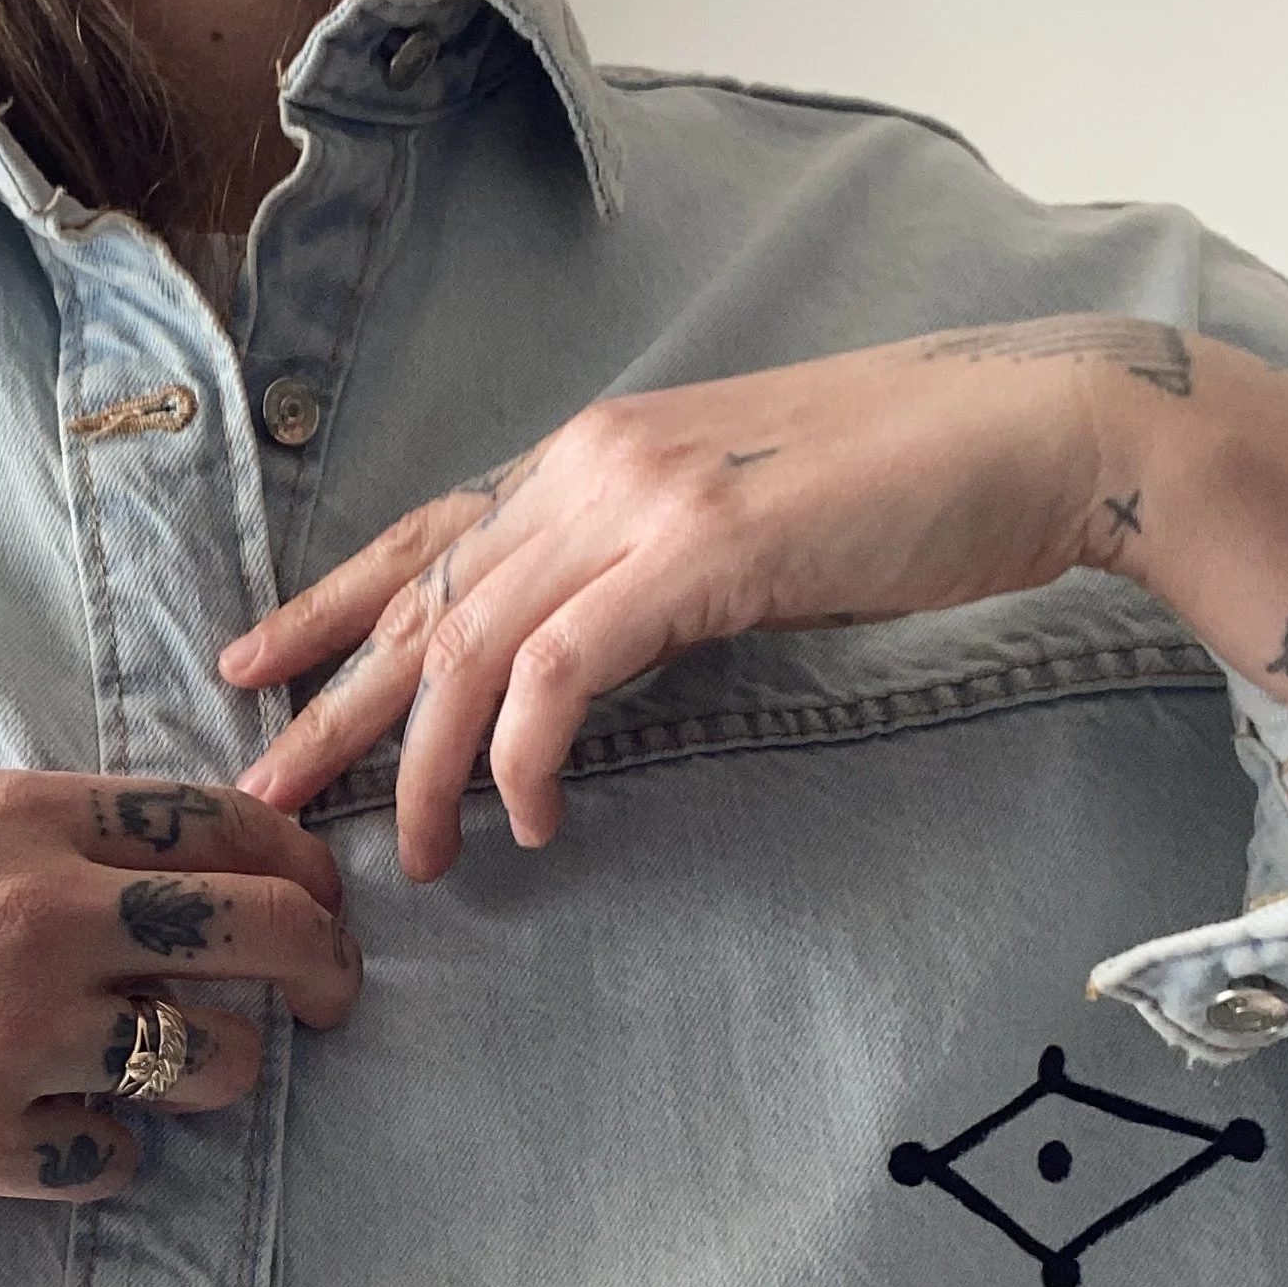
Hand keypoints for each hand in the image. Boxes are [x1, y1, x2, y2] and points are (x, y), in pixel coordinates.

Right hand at [0, 770, 357, 1270]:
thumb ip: (43, 832)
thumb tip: (164, 861)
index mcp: (29, 820)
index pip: (231, 825)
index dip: (298, 866)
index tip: (312, 898)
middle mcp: (44, 920)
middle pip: (264, 936)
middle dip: (324, 969)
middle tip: (328, 999)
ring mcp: (16, 1037)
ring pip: (213, 1061)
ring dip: (222, 1068)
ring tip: (182, 1069)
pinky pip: (115, 1158)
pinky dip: (113, 1150)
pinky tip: (71, 1131)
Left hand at [222, 317, 1287, 880]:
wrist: (1033, 432)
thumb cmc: (902, 485)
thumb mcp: (734, 519)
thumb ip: (642, 568)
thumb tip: (583, 649)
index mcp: (593, 451)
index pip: (426, 533)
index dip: (328, 603)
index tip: (254, 666)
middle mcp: (593, 461)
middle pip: (422, 596)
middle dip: (333, 702)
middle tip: (263, 788)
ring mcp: (642, 498)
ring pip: (474, 643)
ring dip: (426, 763)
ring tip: (413, 853)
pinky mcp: (700, 549)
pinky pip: (566, 670)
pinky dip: (530, 753)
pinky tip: (531, 818)